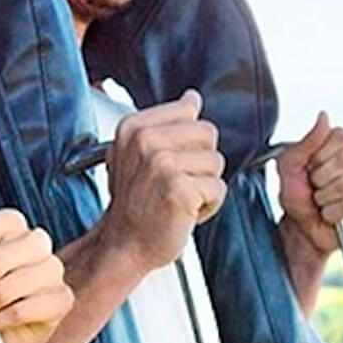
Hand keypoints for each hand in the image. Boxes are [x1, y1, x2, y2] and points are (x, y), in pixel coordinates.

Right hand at [97, 89, 226, 271]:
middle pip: (207, 133)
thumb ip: (166, 123)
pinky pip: (218, 188)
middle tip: (175, 181)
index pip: (189, 111)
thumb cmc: (134, 203)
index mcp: (134, 127)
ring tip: (179, 198)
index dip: (188, 141)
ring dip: (205, 186)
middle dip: (201, 161)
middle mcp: (146, 141)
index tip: (169, 160)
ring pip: (216, 162)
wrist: (124, 244)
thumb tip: (192, 98)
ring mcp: (162, 164)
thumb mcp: (139, 153)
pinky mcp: (179, 189)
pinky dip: (208, 206)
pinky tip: (185, 212)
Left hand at [275, 111, 342, 256]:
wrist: (301, 228)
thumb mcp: (290, 165)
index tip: (310, 168)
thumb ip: (307, 141)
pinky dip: (334, 212)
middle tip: (316, 187)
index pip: (341, 136)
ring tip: (323, 201)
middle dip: (321, 178)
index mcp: (341, 144)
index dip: (319, 156)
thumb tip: (324, 116)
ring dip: (325, 198)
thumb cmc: (298, 195)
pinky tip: (332, 213)